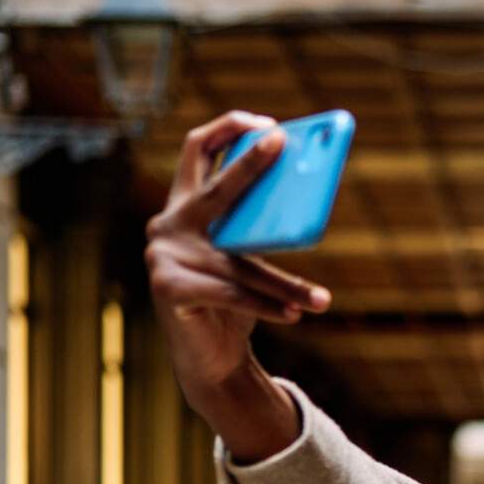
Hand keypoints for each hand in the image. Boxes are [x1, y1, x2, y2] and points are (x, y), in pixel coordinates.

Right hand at [146, 112, 333, 457]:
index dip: (229, 129)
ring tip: (321, 298)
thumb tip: (304, 198)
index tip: (270, 125)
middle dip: (250, 162)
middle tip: (283, 144)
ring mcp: (162, 254)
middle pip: (215, 186)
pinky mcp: (168, 287)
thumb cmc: (233, 301)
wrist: (208, 358)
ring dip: (284, 282)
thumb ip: (259, 227)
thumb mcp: (246, 256)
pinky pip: (232, 292)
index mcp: (185, 206)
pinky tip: (297, 313)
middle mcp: (168, 223)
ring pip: (239, 261)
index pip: (197, 149)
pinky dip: (268, 304)